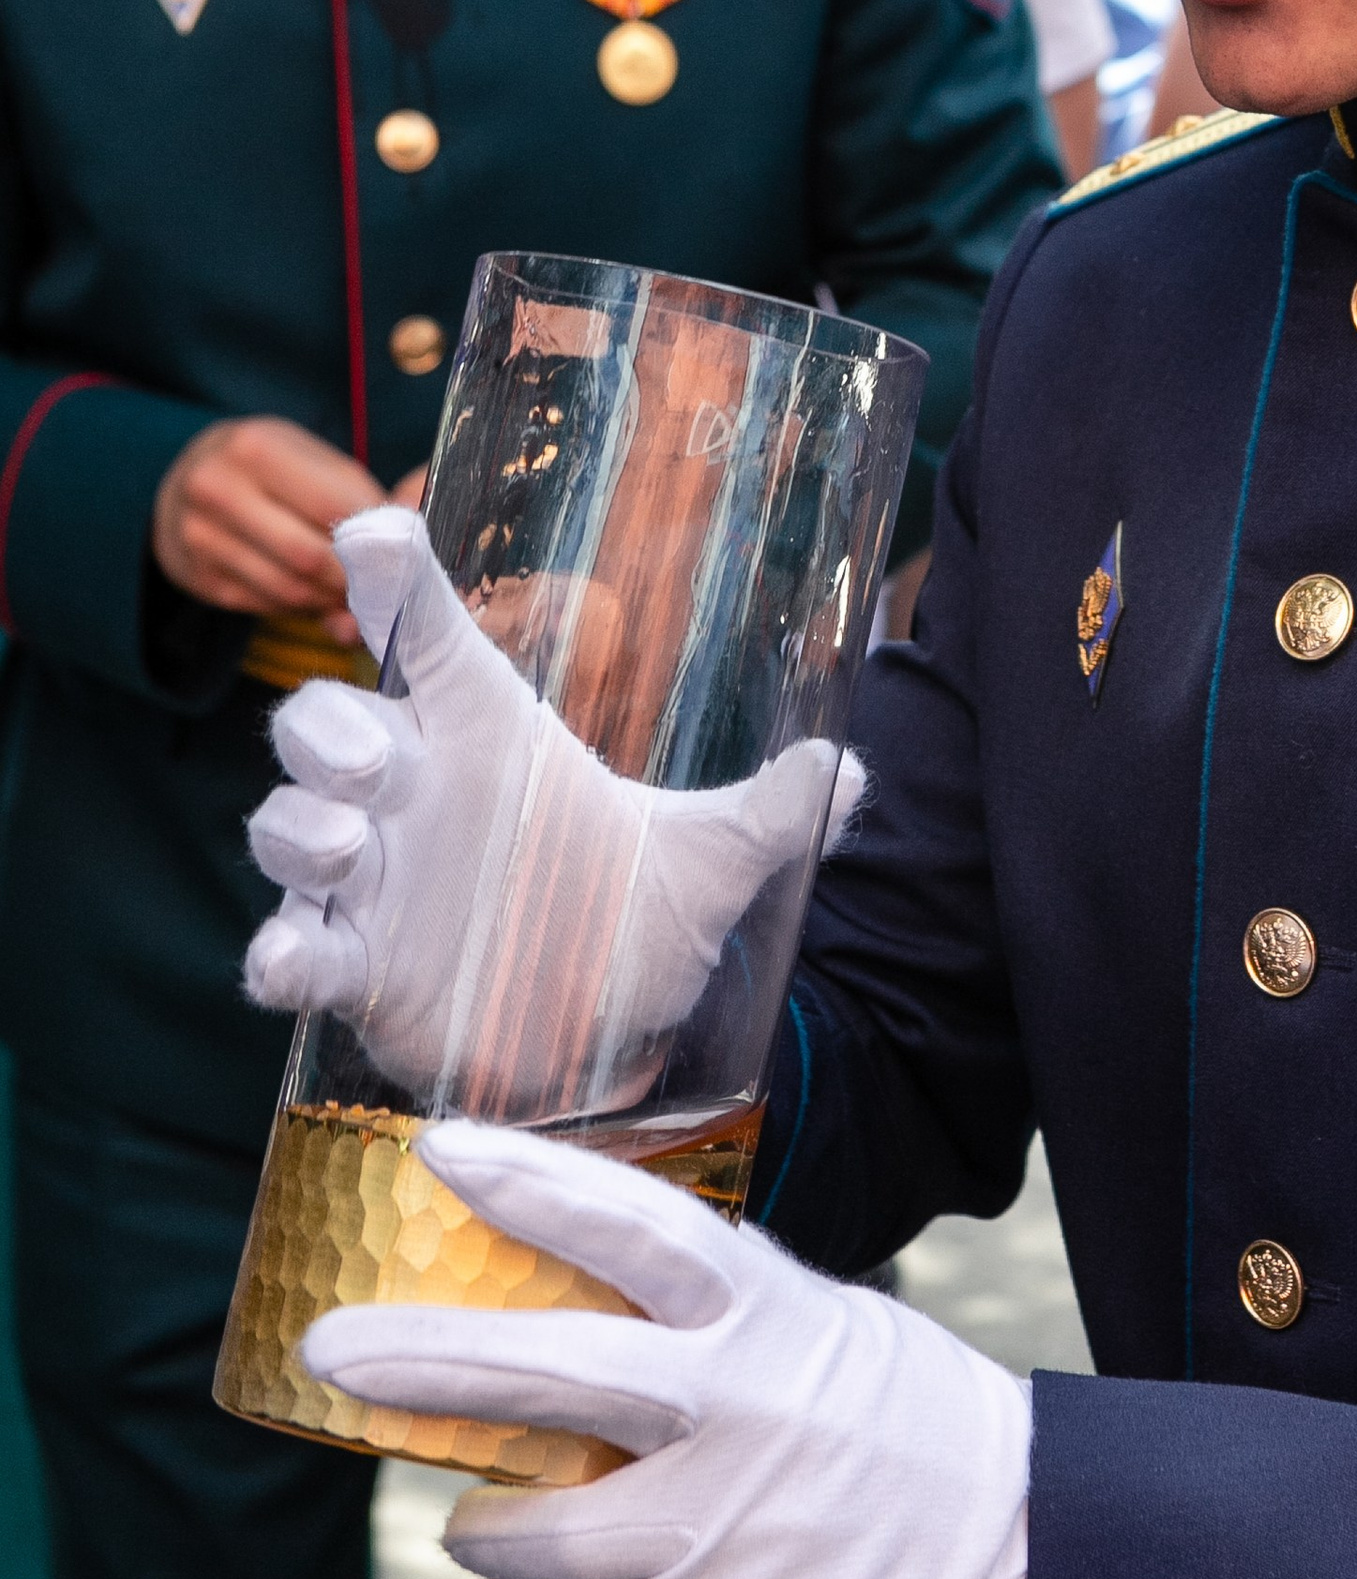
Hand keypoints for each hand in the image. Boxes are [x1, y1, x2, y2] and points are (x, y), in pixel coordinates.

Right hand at [153, 416, 383, 634]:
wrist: (186, 476)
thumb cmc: (272, 469)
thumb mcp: (314, 461)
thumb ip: (363, 497)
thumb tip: (411, 530)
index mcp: (255, 448)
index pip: (332, 507)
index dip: (374, 537)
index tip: (402, 553)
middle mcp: (217, 488)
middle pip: (308, 556)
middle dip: (352, 580)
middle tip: (378, 585)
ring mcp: (198, 535)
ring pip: (287, 589)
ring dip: (329, 600)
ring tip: (350, 591)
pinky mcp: (196, 575)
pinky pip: (265, 605)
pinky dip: (299, 607)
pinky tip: (312, 594)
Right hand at [242, 508, 862, 1094]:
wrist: (603, 1042)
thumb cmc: (631, 921)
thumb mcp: (712, 862)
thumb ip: (773, 811)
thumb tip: (856, 768)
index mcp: (487, 738)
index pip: (428, 637)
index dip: (390, 579)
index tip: (371, 535)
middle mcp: (413, 794)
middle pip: (326, 722)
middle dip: (322, 726)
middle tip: (375, 754)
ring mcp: (368, 881)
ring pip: (284, 821)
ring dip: (296, 825)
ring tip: (345, 845)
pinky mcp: (351, 965)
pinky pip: (290, 946)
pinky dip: (279, 953)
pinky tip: (290, 964)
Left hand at [301, 1119, 1031, 1578]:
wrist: (1023, 1549)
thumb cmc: (901, 1419)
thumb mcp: (817, 1325)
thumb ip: (704, 1316)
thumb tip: (557, 1294)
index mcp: (767, 1315)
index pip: (636, 1227)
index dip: (536, 1183)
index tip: (444, 1146)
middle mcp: (738, 1410)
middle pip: (548, 1372)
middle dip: (424, 1359)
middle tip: (333, 1349)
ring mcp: (720, 1527)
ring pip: (532, 1532)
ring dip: (489, 1528)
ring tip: (489, 1517)